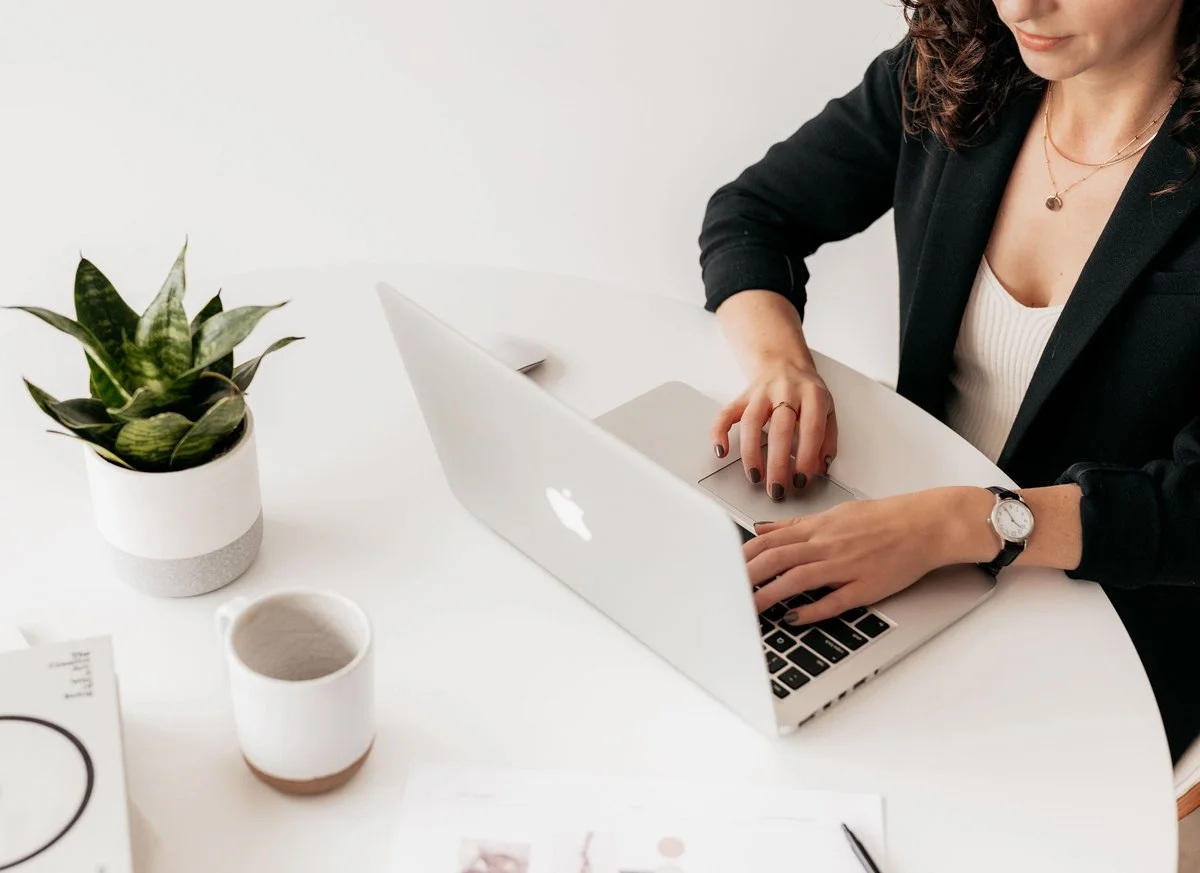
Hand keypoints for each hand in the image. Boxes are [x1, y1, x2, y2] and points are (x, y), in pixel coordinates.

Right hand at [710, 356, 837, 500]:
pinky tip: (722, 451)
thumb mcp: (827, 409)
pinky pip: (726, 413)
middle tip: (777, 488)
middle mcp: (786, 391)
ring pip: (751, 422)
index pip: (811, 428)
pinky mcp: (742, 396)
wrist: (784, 361)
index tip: (802, 480)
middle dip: (777, 463)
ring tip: (755, 476)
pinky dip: (719, 432)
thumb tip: (821, 468)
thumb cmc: (807, 391)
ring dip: (751, 453)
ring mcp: (761, 392)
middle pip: (780, 428)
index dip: (807, 457)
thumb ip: (827, 438)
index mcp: (813, 395)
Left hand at [744, 488, 988, 622]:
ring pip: (798, 579)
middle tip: (726, 590)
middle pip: (777, 559)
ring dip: (770, 594)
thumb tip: (762, 528)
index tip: (724, 567)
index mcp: (819, 527)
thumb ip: (795, 526)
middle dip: (747, 576)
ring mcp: (847, 566)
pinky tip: (793, 618)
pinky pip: (834, 601)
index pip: (770, 541)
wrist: (926, 524)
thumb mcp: (835, 514)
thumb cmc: (883, 519)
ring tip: (750, 608)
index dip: (743, 556)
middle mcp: (828, 545)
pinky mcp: (866, 587)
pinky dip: (811, 610)